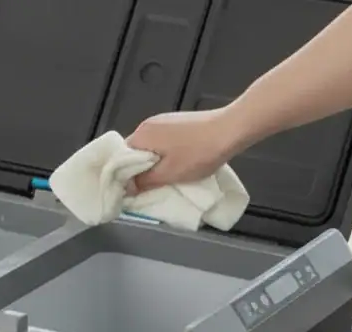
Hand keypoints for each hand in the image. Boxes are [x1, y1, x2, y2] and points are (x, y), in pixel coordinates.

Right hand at [125, 107, 249, 193]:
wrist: (230, 130)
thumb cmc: (199, 153)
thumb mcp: (168, 174)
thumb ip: (144, 181)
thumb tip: (127, 188)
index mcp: (142, 135)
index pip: (121, 157)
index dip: (123, 176)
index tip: (130, 191)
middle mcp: (149, 124)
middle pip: (135, 151)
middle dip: (140, 170)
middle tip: (148, 188)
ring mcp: (164, 120)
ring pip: (151, 147)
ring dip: (155, 162)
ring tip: (166, 177)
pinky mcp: (178, 122)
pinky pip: (163, 141)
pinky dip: (166, 154)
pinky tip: (178, 163)